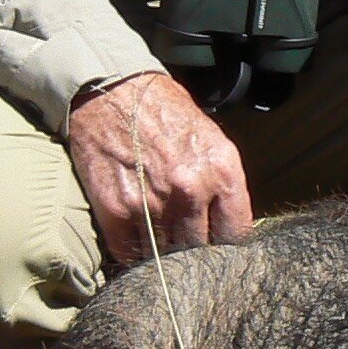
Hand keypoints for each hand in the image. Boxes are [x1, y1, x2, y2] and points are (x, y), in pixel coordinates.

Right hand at [66, 71, 253, 266]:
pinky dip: (133, 253)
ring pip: (167, 257)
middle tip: (185, 246)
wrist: (111, 91)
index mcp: (222, 169)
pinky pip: (130, 254)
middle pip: (201, 250)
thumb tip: (228, 225)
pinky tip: (137, 241)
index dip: (227, 246)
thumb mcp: (211, 138)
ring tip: (160, 245)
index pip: (236, 233)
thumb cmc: (163, 111)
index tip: (218, 248)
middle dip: (194, 252)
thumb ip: (222, 183)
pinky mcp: (117, 211)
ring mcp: (152, 203)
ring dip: (164, 256)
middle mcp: (191, 189)